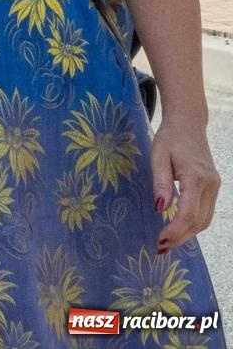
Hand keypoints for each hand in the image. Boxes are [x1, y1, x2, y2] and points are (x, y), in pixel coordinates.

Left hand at [152, 117, 220, 251]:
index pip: (188, 213)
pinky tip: (178, 229)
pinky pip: (206, 212)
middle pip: (198, 221)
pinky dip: (193, 224)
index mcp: (196, 177)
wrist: (188, 125)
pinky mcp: (213, 188)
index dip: (175, 230)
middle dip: (180, 237)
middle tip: (160, 248)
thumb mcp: (158, 157)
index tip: (159, 241)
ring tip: (167, 242)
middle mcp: (210, 186)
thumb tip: (159, 208)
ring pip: (205, 220)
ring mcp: (215, 188)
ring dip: (187, 234)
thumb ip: (160, 183)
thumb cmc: (169, 138)